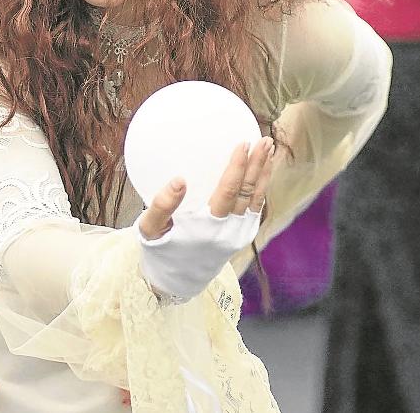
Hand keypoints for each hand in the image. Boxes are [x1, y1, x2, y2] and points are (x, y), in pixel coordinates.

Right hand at [135, 137, 273, 302]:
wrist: (176, 279)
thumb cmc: (160, 248)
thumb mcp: (150, 228)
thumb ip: (161, 204)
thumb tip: (179, 180)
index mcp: (207, 228)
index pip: (229, 191)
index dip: (238, 166)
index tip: (243, 143)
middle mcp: (228, 232)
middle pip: (249, 192)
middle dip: (258, 164)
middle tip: (264, 140)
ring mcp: (239, 235)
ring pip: (257, 198)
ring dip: (264, 172)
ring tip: (269, 148)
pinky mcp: (243, 237)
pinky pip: (257, 207)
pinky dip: (262, 186)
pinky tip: (264, 169)